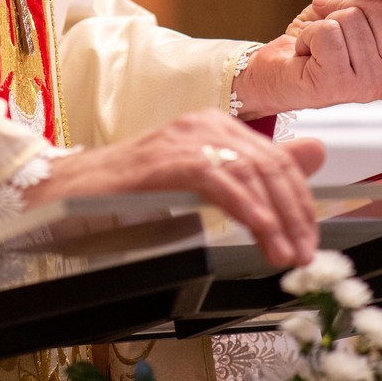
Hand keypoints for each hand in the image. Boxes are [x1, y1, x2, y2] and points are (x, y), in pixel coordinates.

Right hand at [27, 110, 324, 266]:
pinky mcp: (165, 160)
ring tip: (286, 256)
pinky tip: (259, 236)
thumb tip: (317, 150)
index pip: (276, 159)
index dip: (300, 201)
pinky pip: (218, 180)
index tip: (310, 241)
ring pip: (249, 171)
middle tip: (305, 255)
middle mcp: (203, 124)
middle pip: (269, 164)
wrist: (65, 194)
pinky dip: (246, 209)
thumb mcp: (202, 183)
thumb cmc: (129, 195)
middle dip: (295, 213)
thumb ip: (258, 168)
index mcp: (214, 127)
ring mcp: (182, 139)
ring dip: (276, 219)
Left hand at [236, 0, 381, 115]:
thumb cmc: (327, 41)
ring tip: (320, 42)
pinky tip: (307, 52)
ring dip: (324, 20)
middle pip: (377, 8)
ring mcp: (371, 85)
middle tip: (330, 21)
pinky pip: (326, 32)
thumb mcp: (355, 6)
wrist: (285, 73)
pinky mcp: (338, 85)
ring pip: (349, 19)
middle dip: (345, 3)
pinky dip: (309, 33)